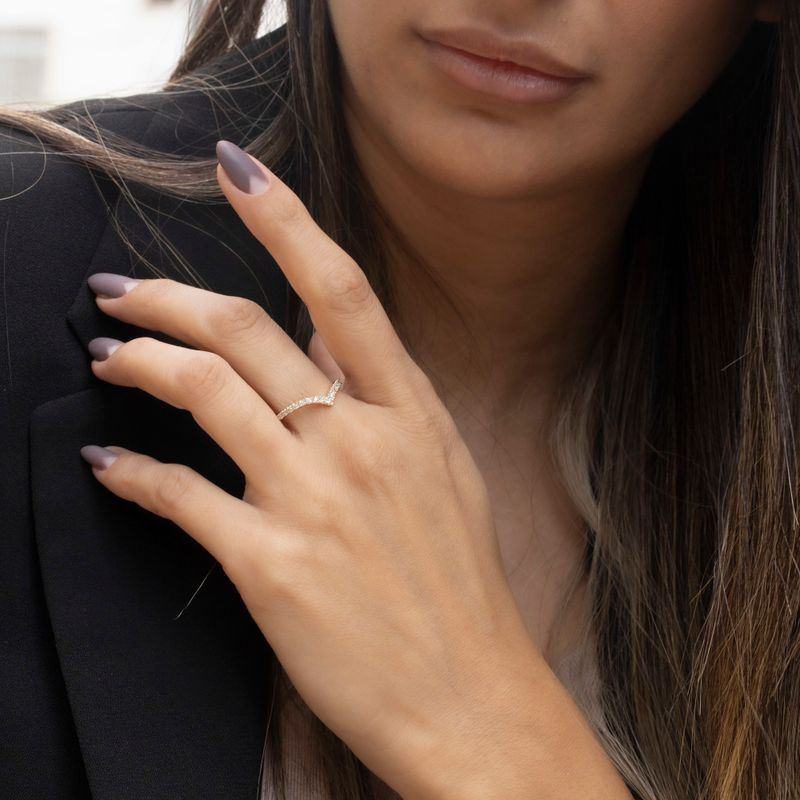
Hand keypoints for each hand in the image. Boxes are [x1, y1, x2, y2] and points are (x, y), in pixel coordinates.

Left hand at [80, 141, 541, 797]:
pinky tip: (107, 465)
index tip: (238, 170)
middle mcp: (360, 441)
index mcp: (409, 413)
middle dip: (167, 296)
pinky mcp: (271, 565)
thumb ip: (385, 403)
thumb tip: (327, 346)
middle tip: (120, 289)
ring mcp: (314, 500)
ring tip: (107, 356)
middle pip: (245, 330)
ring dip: (140, 363)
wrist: (472, 695)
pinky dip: (133, 474)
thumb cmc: (458, 585)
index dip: (285, 220)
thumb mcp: (442, 473)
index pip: (341, 290)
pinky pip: (182, 496)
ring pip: (204, 392)